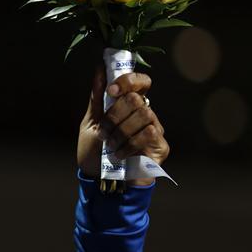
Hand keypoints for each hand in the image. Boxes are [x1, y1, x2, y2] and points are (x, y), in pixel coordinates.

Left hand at [77, 66, 170, 185]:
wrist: (99, 181)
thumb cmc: (95, 151)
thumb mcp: (90, 123)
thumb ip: (97, 98)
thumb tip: (100, 70)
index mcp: (128, 105)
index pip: (140, 82)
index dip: (128, 81)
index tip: (111, 91)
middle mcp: (145, 114)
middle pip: (137, 98)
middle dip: (115, 114)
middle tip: (104, 131)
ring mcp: (155, 129)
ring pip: (144, 114)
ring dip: (120, 130)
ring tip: (109, 145)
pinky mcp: (160, 147)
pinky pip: (150, 133)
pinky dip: (129, 143)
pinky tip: (119, 154)